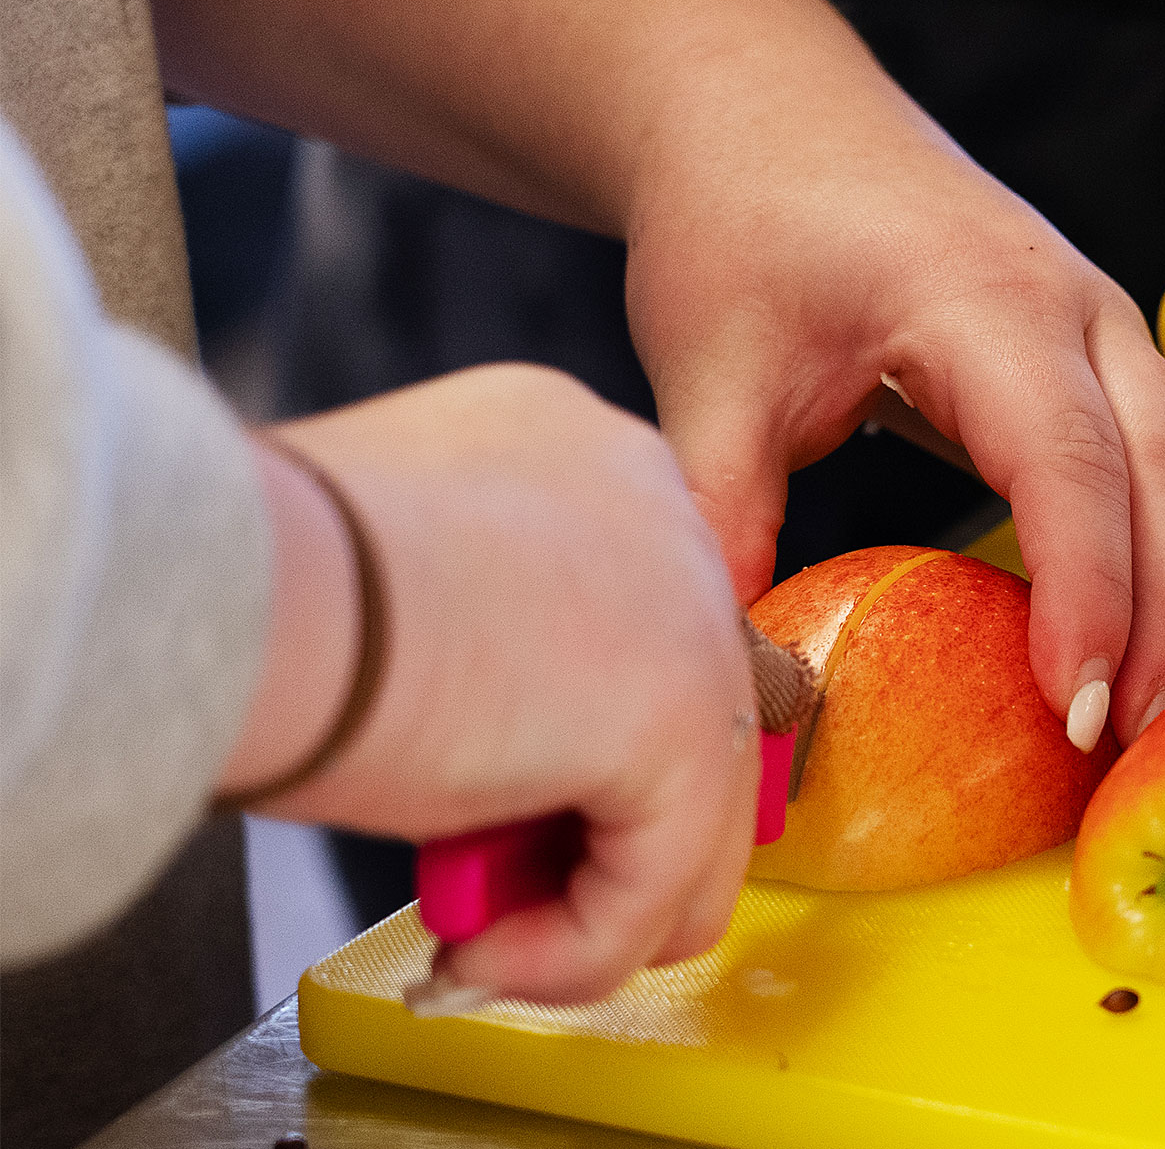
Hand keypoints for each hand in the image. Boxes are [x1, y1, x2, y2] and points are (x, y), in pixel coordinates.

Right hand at [223, 364, 754, 1004]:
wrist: (231, 580)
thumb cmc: (246, 570)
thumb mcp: (375, 574)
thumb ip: (454, 628)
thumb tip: (464, 730)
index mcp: (571, 450)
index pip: (625, 614)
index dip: (570, 732)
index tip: (483, 808)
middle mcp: (656, 510)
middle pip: (677, 707)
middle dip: (589, 823)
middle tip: (484, 889)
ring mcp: (686, 614)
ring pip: (690, 808)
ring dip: (585, 903)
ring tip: (483, 942)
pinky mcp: (680, 720)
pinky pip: (657, 883)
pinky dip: (575, 950)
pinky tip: (480, 957)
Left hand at [624, 116, 1164, 750]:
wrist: (771, 113)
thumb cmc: (742, 222)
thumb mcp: (710, 367)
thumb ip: (723, 508)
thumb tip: (725, 667)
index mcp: (985, 301)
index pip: (1069, 466)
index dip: (1085, 594)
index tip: (1072, 707)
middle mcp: (1078, 309)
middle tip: (1135, 746)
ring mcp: (1109, 326)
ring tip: (1157, 716)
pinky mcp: (1108, 354)